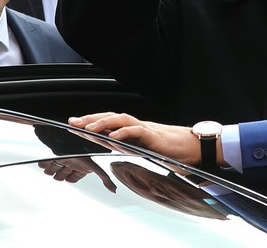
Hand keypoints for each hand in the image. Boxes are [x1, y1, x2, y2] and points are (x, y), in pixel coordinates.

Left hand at [38, 156, 117, 191]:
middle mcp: (69, 162)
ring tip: (56, 162)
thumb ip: (104, 179)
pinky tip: (50, 159)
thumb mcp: (95, 166)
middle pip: (61, 176)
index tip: (71, 175)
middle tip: (64, 167)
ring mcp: (58, 159)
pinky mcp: (49, 156)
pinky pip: (43, 165)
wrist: (67, 139)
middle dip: (61, 173)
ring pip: (52, 171)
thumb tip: (114, 191)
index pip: (72, 178)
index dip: (71, 178)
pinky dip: (45, 164)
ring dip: (52, 169)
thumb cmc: (82, 150)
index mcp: (78, 166)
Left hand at [69, 112, 203, 165]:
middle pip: (111, 117)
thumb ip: (128, 145)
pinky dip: (124, 132)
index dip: (92, 121)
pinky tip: (113, 137)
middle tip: (74, 122)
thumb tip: (110, 145)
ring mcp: (145, 129)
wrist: (192, 147)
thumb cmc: (170, 149)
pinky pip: (137, 131)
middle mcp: (137, 126)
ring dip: (104, 123)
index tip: (75, 122)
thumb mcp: (144, 148)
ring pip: (121, 120)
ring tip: (88, 128)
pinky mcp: (153, 136)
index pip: (109, 121)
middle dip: (91, 119)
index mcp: (133, 130)